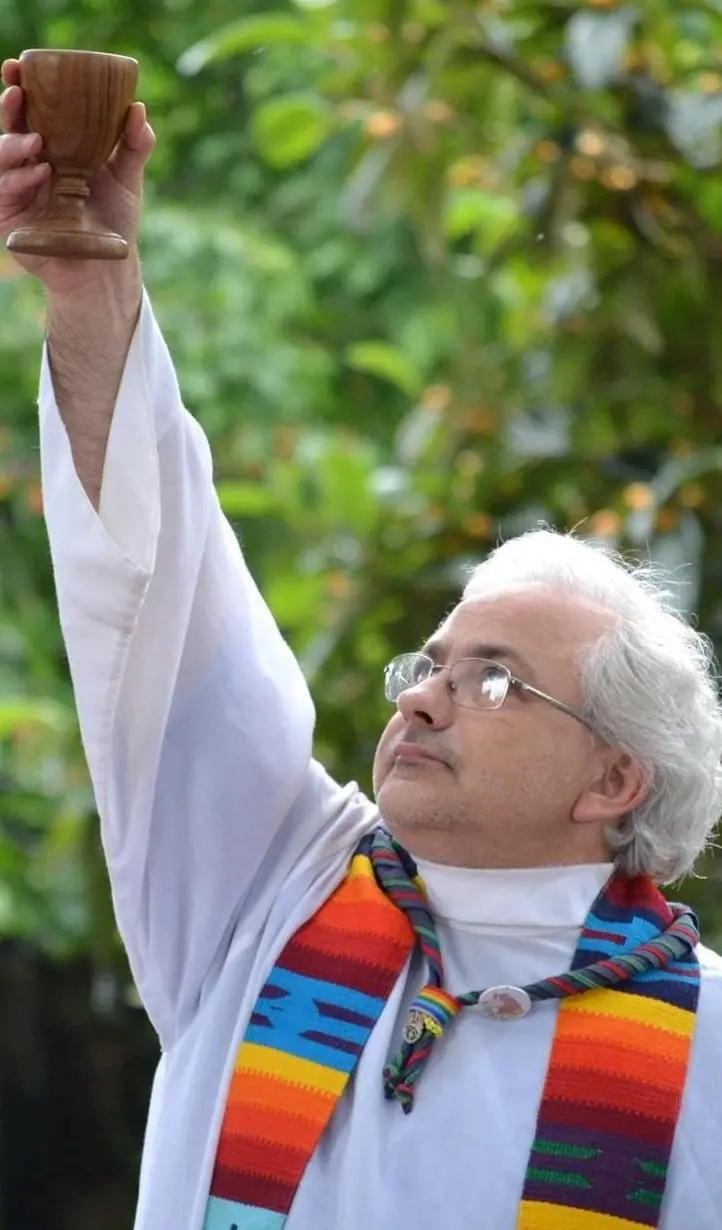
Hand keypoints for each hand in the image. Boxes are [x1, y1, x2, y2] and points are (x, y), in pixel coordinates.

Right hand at [0, 57, 154, 297]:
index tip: (17, 67)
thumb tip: (138, 110)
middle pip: (9, 127)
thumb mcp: (128, 179)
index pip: (30, 111)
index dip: (19, 86)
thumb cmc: (115, 221)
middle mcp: (30, 164)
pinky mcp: (11, 218)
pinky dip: (20, 181)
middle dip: (9, 107)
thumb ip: (134, 145)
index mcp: (53, 147)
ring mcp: (18, 189)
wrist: (109, 267)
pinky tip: (39, 176)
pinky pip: (4, 192)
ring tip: (36, 143)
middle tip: (18, 93)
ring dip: (12, 143)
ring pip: (0, 156)